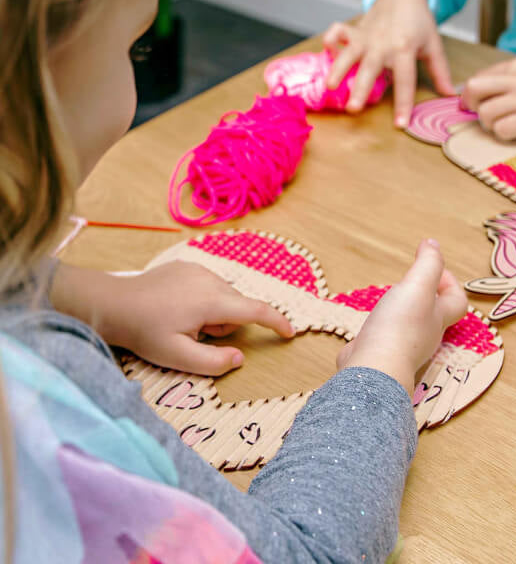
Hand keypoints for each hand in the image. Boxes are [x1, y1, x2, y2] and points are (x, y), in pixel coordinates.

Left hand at [51, 261, 294, 375]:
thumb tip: (240, 358)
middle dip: (228, 324)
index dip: (277, 322)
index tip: (290, 333)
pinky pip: (210, 285)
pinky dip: (204, 299)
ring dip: (216, 311)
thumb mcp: (177, 357)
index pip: (256, 310)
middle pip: (238, 305)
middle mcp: (211, 279)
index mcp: (212, 300)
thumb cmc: (144, 332)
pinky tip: (178, 307)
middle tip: (197, 336)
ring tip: (184, 322)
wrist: (113, 303)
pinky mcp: (188, 265)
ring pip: (225, 295)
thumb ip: (213, 362)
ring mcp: (199, 269)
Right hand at [322, 0, 455, 127]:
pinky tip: (325, 50)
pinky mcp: (355, 30)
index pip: (405, 81)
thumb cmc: (419, 23)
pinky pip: (339, 32)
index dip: (403, 104)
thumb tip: (451, 94)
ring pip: (350, 54)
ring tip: (330, 86)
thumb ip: (439, 71)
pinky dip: (331, 38)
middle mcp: (383, 45)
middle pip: (371, 70)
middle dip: (360, 89)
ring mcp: (367, 37)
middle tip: (353, 109)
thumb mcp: (433, 46)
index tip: (400, 124)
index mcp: (405, 50)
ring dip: (338, 68)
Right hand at [336, 240, 466, 394]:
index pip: (457, 301)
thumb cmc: (399, 327)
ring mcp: (402, 348)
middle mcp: (424, 335)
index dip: (450, 282)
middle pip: (434, 314)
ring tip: (390, 297)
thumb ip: (428, 264)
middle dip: (425, 294)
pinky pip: (385, 338)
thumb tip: (433, 244)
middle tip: (410, 280)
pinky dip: (381, 327)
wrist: (373, 369)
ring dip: (402, 310)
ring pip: (409, 326)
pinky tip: (370, 322)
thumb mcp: (418, 286)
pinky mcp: (380, 355)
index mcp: (438, 318)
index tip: (431, 265)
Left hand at [460, 57, 515, 139]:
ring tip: (507, 126)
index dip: (472, 95)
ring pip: (485, 114)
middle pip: (473, 90)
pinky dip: (505, 135)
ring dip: (491, 125)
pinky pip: (502, 130)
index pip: (477, 78)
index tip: (477, 105)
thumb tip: (485, 93)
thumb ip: (511, 79)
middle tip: (485, 117)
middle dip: (472, 106)